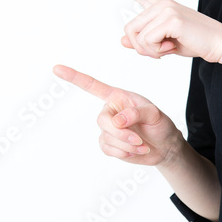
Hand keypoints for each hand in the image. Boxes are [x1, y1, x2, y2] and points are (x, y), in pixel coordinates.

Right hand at [52, 63, 183, 166]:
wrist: (164, 146)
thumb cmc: (159, 124)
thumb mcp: (154, 114)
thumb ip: (135, 113)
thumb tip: (116, 121)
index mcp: (117, 96)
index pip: (92, 86)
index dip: (74, 77)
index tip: (56, 68)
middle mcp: (109, 111)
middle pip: (101, 120)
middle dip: (120, 133)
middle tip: (138, 140)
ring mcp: (108, 129)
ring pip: (106, 137)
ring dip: (126, 144)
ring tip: (142, 145)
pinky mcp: (109, 145)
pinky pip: (108, 149)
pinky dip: (123, 152)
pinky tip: (136, 151)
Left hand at [95, 0, 221, 62]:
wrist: (220, 44)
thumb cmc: (195, 42)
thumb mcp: (165, 42)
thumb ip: (144, 40)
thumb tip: (122, 41)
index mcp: (159, 5)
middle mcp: (160, 3)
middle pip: (129, 30)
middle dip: (141, 48)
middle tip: (161, 51)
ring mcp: (165, 8)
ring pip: (136, 37)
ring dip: (150, 51)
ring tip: (169, 48)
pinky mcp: (171, 18)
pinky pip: (147, 41)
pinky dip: (157, 52)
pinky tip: (173, 47)